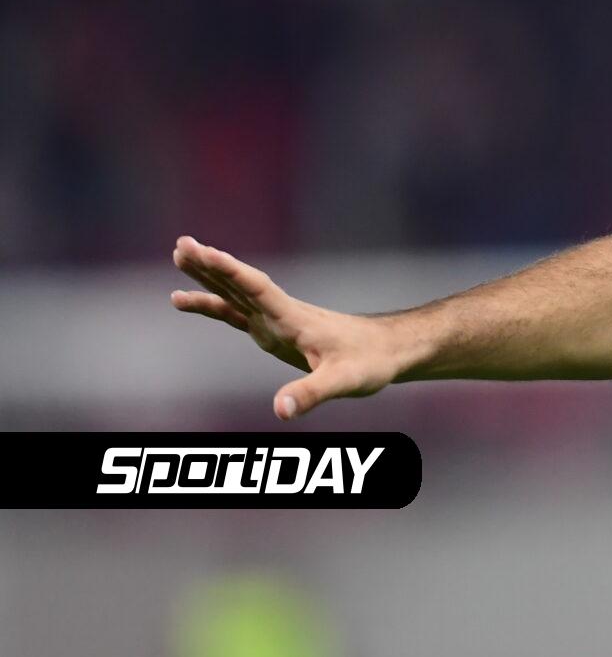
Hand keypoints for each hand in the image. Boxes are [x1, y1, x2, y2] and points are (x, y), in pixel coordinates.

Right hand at [170, 236, 407, 420]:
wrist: (387, 350)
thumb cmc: (370, 362)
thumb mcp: (343, 382)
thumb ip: (311, 394)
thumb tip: (280, 411)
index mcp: (294, 319)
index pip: (257, 289)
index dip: (230, 271)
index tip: (204, 251)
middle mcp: (281, 313)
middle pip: (240, 284)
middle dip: (211, 265)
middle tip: (182, 244)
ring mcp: (275, 320)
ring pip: (235, 292)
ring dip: (208, 275)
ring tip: (179, 255)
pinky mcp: (273, 331)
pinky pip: (235, 312)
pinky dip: (211, 303)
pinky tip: (184, 299)